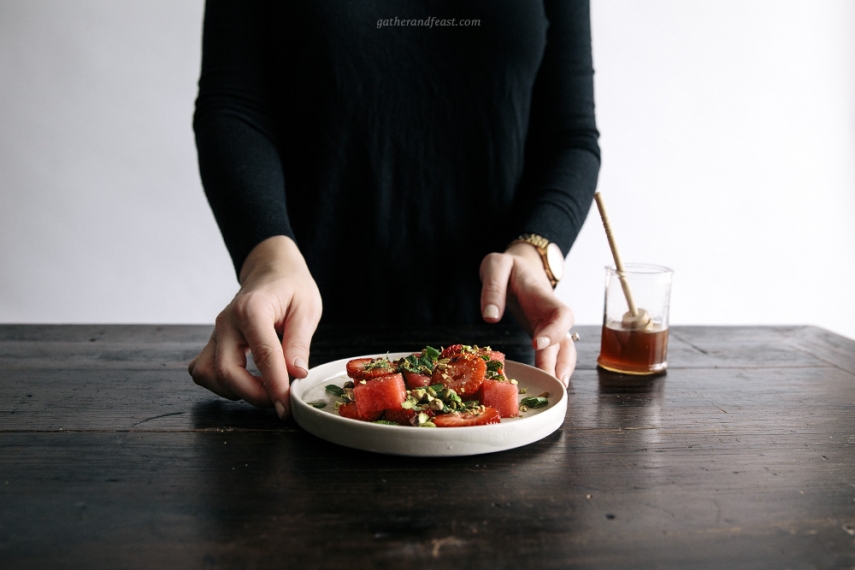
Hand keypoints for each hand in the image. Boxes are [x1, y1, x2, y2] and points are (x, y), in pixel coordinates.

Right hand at [188, 236, 321, 419]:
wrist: (272, 270)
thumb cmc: (291, 286)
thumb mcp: (306, 309)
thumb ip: (299, 342)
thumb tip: (296, 374)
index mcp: (252, 309)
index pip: (263, 355)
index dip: (275, 385)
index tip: (287, 405)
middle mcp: (227, 321)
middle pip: (226, 370)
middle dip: (253, 394)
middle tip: (279, 400)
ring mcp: (216, 332)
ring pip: (208, 374)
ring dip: (234, 391)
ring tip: (264, 389)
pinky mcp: (213, 341)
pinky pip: (204, 370)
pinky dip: (221, 384)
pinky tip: (246, 381)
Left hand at [479, 243, 576, 384]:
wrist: (520, 264)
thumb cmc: (508, 266)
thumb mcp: (496, 266)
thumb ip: (493, 288)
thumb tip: (490, 316)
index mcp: (542, 296)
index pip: (560, 314)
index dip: (554, 331)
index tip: (538, 344)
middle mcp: (551, 313)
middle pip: (566, 339)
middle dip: (561, 361)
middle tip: (554, 383)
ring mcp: (549, 325)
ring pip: (564, 348)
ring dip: (562, 368)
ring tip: (557, 388)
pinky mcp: (543, 333)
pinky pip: (553, 351)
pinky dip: (553, 367)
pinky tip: (548, 382)